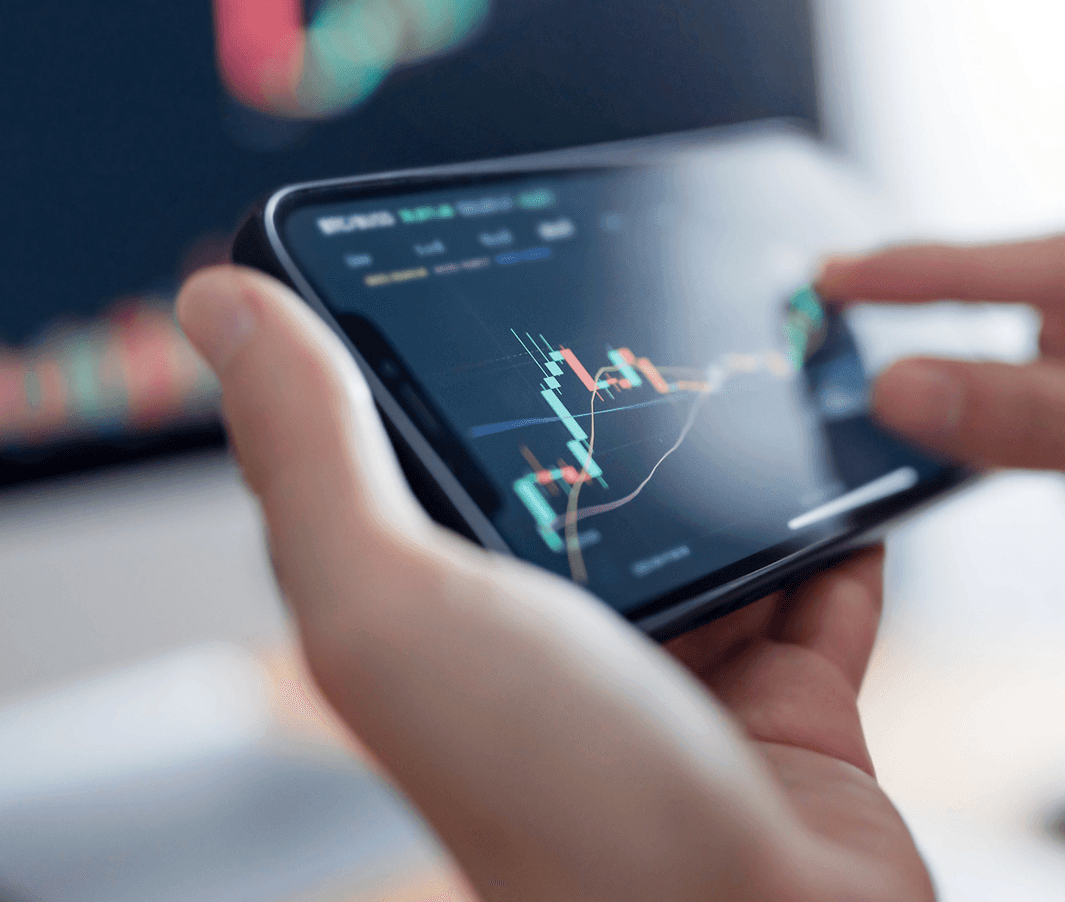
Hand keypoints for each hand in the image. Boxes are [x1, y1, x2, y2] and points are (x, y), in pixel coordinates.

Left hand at [175, 266, 931, 901]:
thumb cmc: (561, 807)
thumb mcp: (392, 608)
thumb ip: (312, 455)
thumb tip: (216, 303)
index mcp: (438, 628)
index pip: (410, 466)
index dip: (423, 363)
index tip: (458, 256)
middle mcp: (552, 657)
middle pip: (576, 488)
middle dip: (607, 405)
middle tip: (638, 298)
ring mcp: (679, 686)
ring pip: (707, 531)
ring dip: (733, 460)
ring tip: (757, 359)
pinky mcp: (795, 712)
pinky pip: (823, 590)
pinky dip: (842, 535)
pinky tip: (848, 475)